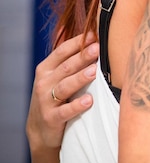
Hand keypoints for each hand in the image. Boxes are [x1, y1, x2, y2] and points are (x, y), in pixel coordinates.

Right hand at [26, 32, 97, 162]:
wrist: (40, 129)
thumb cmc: (54, 96)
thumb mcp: (57, 76)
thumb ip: (71, 60)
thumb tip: (94, 38)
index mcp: (46, 68)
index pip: (62, 51)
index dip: (78, 42)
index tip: (95, 34)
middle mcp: (44, 82)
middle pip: (66, 67)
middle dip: (82, 57)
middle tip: (97, 48)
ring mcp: (46, 101)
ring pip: (65, 86)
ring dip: (80, 78)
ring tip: (94, 71)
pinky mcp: (51, 118)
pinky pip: (65, 111)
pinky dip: (77, 106)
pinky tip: (89, 100)